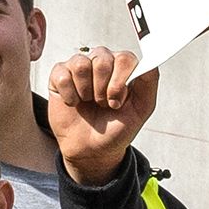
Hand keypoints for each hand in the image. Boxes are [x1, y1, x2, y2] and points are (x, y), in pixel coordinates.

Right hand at [47, 45, 157, 182]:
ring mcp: (79, 68)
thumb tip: (149, 60)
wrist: (92, 150)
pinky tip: (74, 102)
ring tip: (88, 102)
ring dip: (85, 90)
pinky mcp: (59, 76)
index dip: (120, 82)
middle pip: (102, 58)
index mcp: (122, 67)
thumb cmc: (116, 129)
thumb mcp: (142, 108)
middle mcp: (101, 62)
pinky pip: (62, 74)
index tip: (117, 102)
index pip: (124, 58)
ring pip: (81, 64)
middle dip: (102, 89)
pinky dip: (69, 94)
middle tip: (102, 104)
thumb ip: (149, 80)